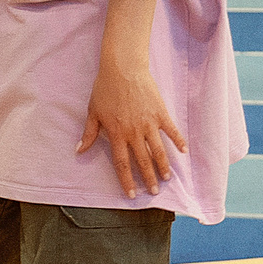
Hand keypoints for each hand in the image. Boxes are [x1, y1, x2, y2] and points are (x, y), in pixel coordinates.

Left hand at [79, 57, 186, 198]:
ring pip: (158, 150)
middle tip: (153, 193)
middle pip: (142, 160)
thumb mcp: (92, 112)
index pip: (121, 163)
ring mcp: (149, 123)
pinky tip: (183, 152)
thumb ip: (88, 133)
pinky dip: (178, 141)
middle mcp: (133, 132)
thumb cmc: (105, 90)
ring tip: (167, 179)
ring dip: (163, 166)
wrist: (123, 70)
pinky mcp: (161, 113)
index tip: (132, 193)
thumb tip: (78, 150)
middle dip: (148, 178)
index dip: (127, 179)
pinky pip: (172, 131)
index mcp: (116, 134)